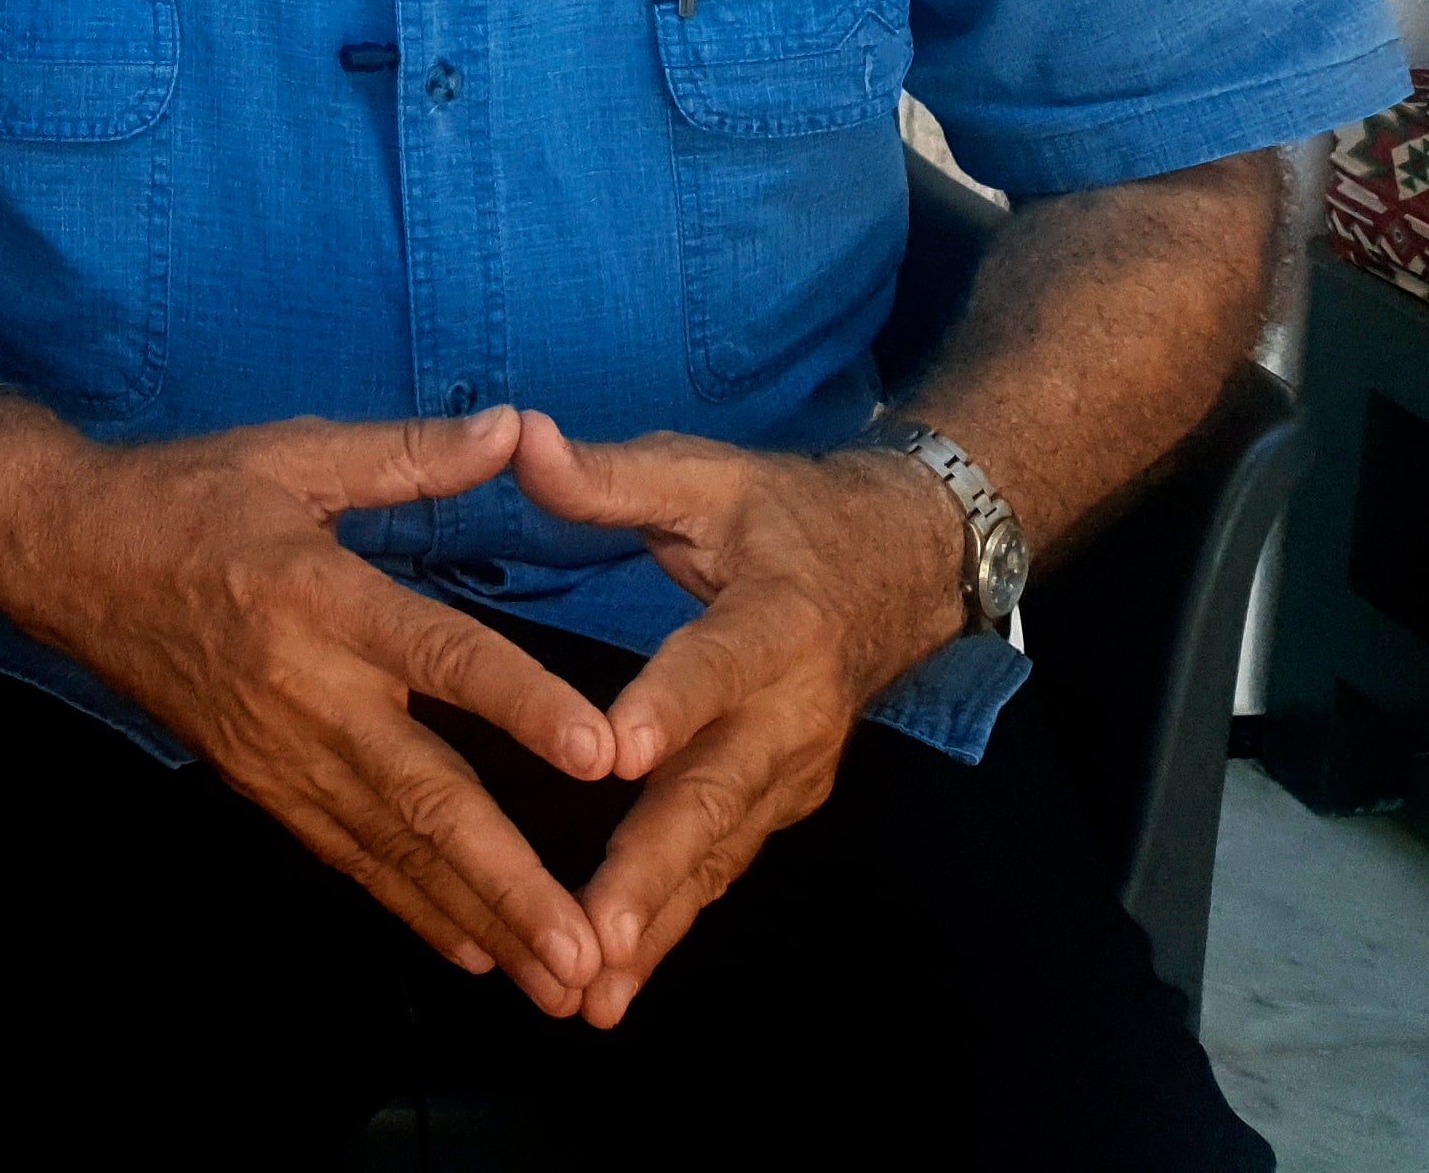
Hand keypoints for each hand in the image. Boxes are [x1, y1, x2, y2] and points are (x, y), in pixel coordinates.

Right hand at [0, 404, 618, 1014]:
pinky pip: (346, 854)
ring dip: (479, 917)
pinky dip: (413, 908)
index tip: (600, 753)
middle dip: (509, 881)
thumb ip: (411, 453)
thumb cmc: (182, 496)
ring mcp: (279, 750)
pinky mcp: (260, 781)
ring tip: (561, 983)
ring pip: (392, 848)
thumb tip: (520, 425)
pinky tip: (476, 952)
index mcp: (321, 596)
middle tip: (587, 949)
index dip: (521, 703)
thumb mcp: (292, 454)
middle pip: (422, 796)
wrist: (62, 556)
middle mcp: (305, 689)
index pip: (440, 656)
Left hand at [510, 414, 967, 1027]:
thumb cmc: (787, 516)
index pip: (715, 665)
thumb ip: (612, 475)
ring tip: (592, 991)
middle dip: (651, 872)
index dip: (670, 706)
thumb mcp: (707, 476)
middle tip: (591, 935)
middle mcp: (791, 711)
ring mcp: (792, 769)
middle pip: (717, 796)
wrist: (908, 564)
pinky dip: (671, 928)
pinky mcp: (781, 802)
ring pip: (718, 855)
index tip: (616, 752)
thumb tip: (521, 437)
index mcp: (774, 621)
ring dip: (656, 924)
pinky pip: (721, 869)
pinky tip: (614, 985)